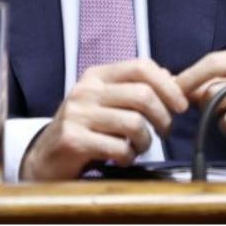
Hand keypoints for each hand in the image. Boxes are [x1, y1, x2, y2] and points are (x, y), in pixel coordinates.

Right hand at [20, 58, 187, 180]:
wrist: (45, 159)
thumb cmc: (84, 130)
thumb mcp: (106, 102)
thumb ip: (134, 89)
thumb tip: (169, 77)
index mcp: (97, 76)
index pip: (141, 67)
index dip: (168, 85)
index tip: (180, 105)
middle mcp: (86, 90)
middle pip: (142, 95)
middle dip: (163, 118)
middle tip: (163, 132)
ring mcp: (77, 114)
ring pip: (134, 123)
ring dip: (145, 142)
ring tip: (138, 148)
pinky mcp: (73, 139)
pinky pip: (118, 147)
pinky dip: (128, 157)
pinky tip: (121, 158)